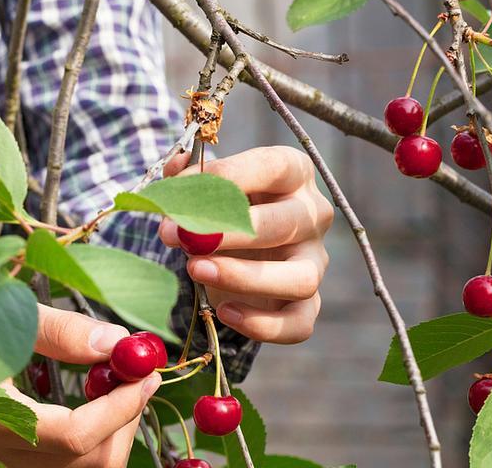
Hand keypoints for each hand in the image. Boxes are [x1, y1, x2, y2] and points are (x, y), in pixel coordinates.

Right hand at [0, 304, 159, 466]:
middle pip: (85, 462)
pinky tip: (94, 399)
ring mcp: (4, 450)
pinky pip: (66, 461)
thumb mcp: (5, 310)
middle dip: (123, 421)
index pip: (74, 436)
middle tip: (136, 378)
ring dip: (112, 430)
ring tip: (117, 385)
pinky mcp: (12, 446)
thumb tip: (115, 344)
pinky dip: (94, 436)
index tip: (145, 375)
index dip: (119, 409)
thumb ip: (59, 330)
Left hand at [159, 146, 334, 343]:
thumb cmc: (222, 206)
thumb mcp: (204, 183)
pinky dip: (260, 324)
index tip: (178, 196)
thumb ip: (187, 175)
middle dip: (227, 232)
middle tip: (183, 237)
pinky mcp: (309, 303)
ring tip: (196, 269)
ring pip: (301, 278)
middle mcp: (312, 215)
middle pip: (285, 224)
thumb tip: (176, 171)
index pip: (271, 167)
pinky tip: (224, 311)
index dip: (224, 179)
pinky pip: (298, 323)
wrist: (233, 248)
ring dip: (245, 277)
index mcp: (292, 173)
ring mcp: (315, 261)